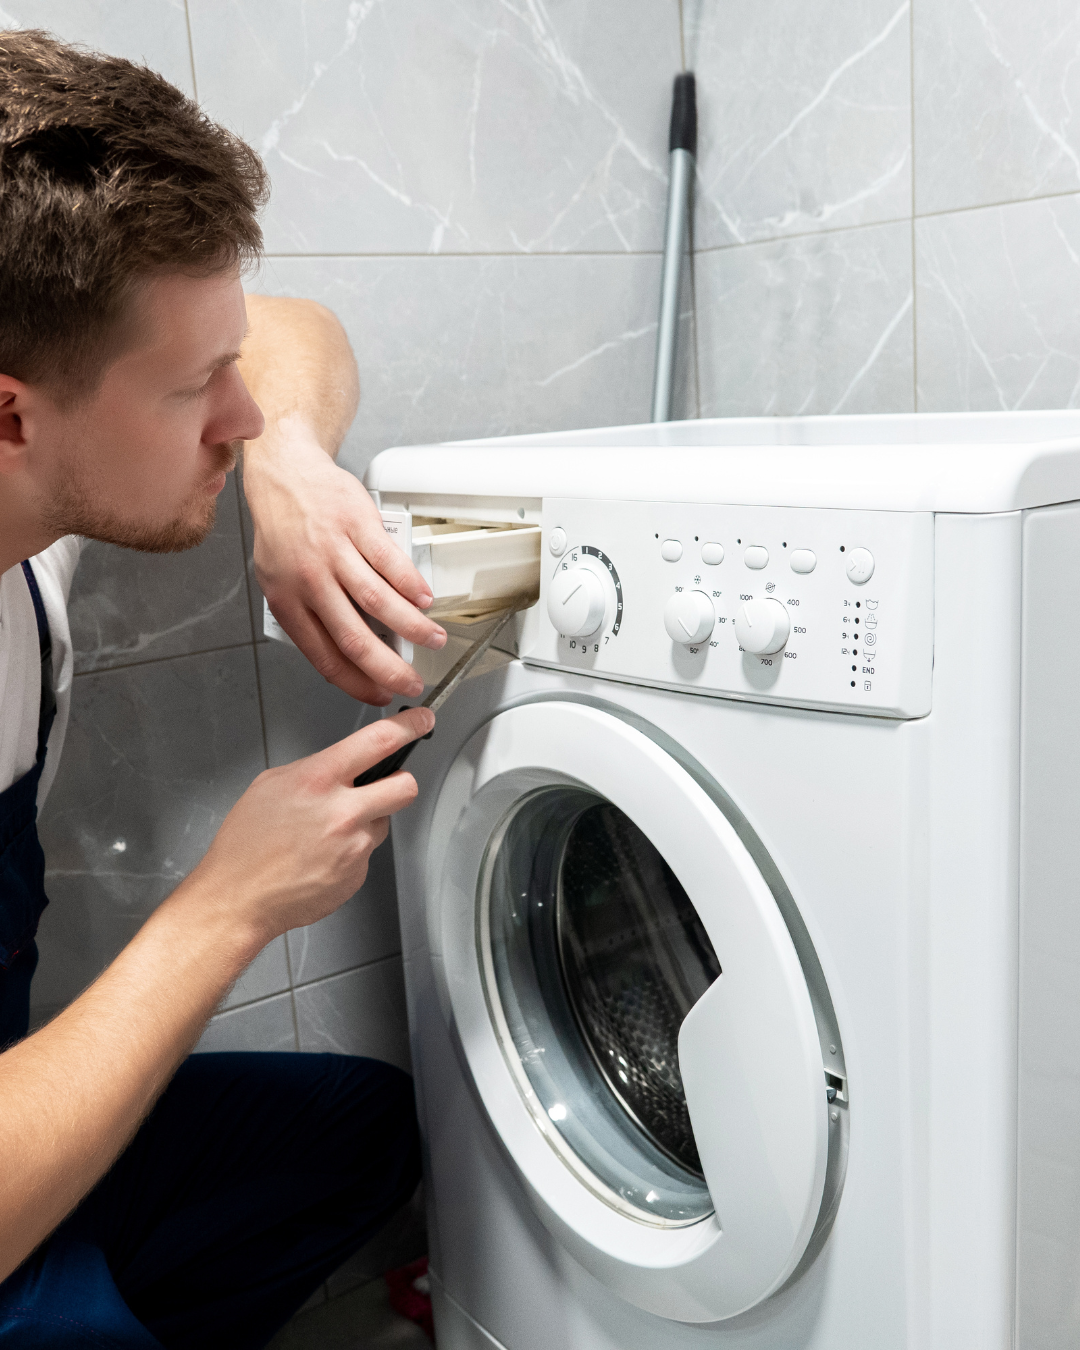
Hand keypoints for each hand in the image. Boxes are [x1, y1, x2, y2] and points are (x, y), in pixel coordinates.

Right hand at [186, 707, 434, 943]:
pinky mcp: (357, 875)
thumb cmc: (246, 845)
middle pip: (406, 787)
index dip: (409, 727)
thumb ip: (314, 769)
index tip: (422, 721)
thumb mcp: (271, 785)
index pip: (379, 741)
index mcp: (319, 780)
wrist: (237, 898)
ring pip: (383, 823)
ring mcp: (354, 846)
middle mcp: (343, 812)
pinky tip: (321, 858)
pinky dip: (350, 854)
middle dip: (399, 784)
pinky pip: (366, 854)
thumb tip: (343, 766)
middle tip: (384, 788)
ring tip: (326, 835)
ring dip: (365, 824)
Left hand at [243, 418, 446, 704]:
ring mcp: (335, 552)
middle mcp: (310, 580)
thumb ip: (309, 615)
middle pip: (356, 639)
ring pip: (380, 602)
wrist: (284, 475)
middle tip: (412, 682)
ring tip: (433, 639)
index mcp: (287, 601)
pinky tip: (425, 600)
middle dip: (390, 669)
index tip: (379, 693)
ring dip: (413, 628)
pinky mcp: (358, 526)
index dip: (357, 683)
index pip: (325, 657)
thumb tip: (345, 651)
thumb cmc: (283, 530)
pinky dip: (413, 587)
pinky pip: (392, 564)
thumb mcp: (278, 580)